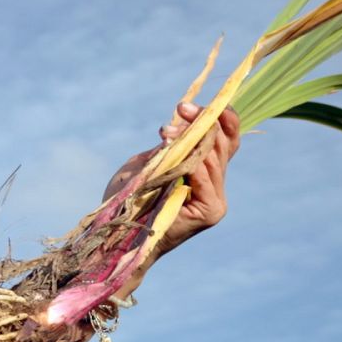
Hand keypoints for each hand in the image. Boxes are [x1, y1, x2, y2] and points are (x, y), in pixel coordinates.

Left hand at [103, 102, 241, 257]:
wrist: (117, 237)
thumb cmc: (126, 201)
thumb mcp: (145, 166)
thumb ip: (166, 150)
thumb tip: (177, 130)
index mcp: (204, 176)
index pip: (223, 142)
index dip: (218, 119)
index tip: (192, 104)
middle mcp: (216, 188)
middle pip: (222, 145)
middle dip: (203, 122)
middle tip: (182, 108)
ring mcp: (216, 200)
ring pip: (214, 158)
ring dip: (191, 138)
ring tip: (167, 131)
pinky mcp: (210, 210)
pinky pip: (205, 177)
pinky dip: (191, 159)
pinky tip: (175, 147)